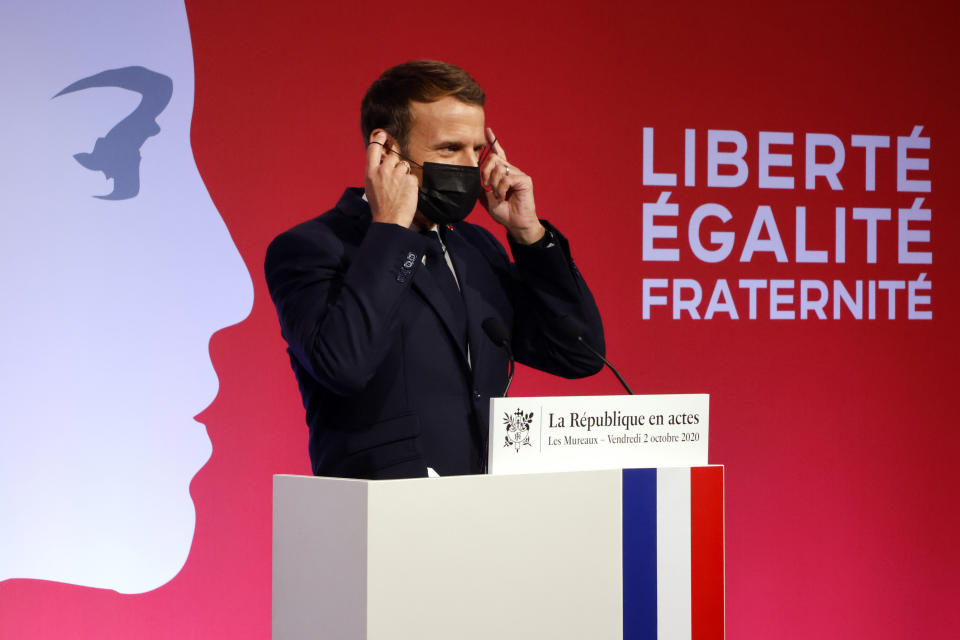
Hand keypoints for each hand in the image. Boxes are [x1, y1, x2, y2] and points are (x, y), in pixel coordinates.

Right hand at [365, 131, 418, 226]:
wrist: (389, 220)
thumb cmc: (380, 206)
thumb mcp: (371, 186)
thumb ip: (376, 172)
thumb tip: (383, 161)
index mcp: (371, 172)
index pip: (374, 149)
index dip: (379, 140)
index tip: (382, 135)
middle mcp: (383, 171)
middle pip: (393, 156)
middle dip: (396, 165)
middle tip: (394, 180)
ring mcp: (397, 175)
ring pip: (404, 166)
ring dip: (403, 175)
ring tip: (399, 189)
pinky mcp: (410, 180)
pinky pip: (412, 176)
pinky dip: (410, 184)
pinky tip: (405, 193)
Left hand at [480, 127, 544, 244]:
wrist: (515, 224)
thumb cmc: (504, 212)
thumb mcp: (486, 198)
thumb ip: (480, 186)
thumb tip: (473, 176)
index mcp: (502, 174)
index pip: (498, 154)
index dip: (493, 141)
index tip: (487, 130)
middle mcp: (511, 171)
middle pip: (493, 158)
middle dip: (485, 171)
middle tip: (486, 185)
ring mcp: (519, 174)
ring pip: (499, 168)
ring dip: (493, 184)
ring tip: (498, 195)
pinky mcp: (525, 180)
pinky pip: (506, 177)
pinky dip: (501, 188)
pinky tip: (503, 196)